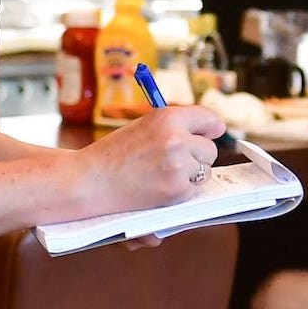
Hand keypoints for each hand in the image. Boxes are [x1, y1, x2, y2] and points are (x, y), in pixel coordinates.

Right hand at [78, 104, 224, 210]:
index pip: (209, 119)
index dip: (209, 129)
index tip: (208, 134)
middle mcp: (177, 138)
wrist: (89, 181)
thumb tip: (218, 129)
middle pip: (210, 149)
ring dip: (191, 174)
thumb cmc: (114, 154)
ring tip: (161, 174)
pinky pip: (194, 190)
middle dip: (197, 156)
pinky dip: (182, 191)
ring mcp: (178, 165)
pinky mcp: (177, 190)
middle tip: (170, 161)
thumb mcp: (145, 126)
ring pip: (205, 170)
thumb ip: (177, 126)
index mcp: (168, 117)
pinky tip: (159, 187)